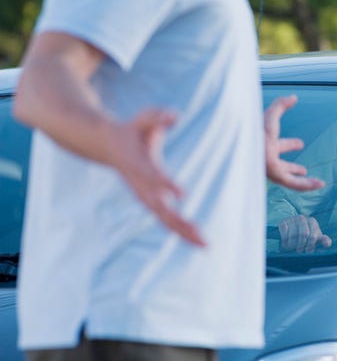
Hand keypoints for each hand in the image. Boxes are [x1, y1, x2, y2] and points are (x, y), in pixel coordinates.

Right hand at [109, 108, 205, 246]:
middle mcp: (141, 186)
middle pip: (160, 208)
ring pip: (165, 219)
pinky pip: (166, 220)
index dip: (166, 184)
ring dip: (184, 233)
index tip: (182, 193)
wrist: (108, 145)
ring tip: (206, 245)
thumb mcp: (142, 119)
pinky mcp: (149, 202)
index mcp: (139, 166)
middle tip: (200, 233)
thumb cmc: (131, 131)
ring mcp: (144, 197)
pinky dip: (181, 231)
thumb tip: (173, 115)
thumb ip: (157, 117)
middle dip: (180, 222)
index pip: (153, 176)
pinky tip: (198, 240)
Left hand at [264, 95, 324, 190]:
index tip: (301, 143)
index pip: (279, 146)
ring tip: (317, 182)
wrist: (245, 143)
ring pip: (289, 179)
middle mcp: (268, 159)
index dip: (290, 145)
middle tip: (303, 169)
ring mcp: (271, 169)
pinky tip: (320, 184)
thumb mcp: (270, 115)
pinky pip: (294, 184)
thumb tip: (294, 97)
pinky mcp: (276, 177)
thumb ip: (281, 105)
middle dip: (293, 167)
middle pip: (282, 165)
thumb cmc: (255, 129)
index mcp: (266, 144)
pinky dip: (308, 185)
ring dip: (304, 181)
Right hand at [278, 215, 331, 252]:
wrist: (292, 231)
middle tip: (299, 251)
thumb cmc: (307, 237)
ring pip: (293, 235)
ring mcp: (292, 219)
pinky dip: (285, 240)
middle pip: (303, 235)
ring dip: (292, 245)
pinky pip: (284, 232)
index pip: (313, 236)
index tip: (308, 251)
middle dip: (301, 245)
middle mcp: (302, 218)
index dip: (310, 245)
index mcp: (312, 222)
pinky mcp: (283, 222)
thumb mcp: (317, 239)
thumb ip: (324, 241)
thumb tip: (328, 243)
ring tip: (292, 248)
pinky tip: (286, 244)